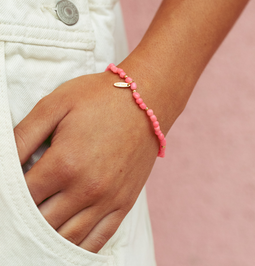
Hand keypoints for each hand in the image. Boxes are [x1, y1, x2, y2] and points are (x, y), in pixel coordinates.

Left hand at [13, 70, 158, 252]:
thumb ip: (22, 136)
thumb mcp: (55, 105)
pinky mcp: (124, 202)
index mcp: (64, 163)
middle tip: (17, 218)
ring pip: (67, 239)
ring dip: (46, 241)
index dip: (7, 199)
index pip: (20, 197)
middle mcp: (86, 189)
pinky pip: (99, 239)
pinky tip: (66, 249)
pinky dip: (79, 250)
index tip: (7, 195)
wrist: (146, 101)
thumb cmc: (100, 99)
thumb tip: (1, 163)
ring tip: (35, 236)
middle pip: (40, 223)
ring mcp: (108, 199)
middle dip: (22, 222)